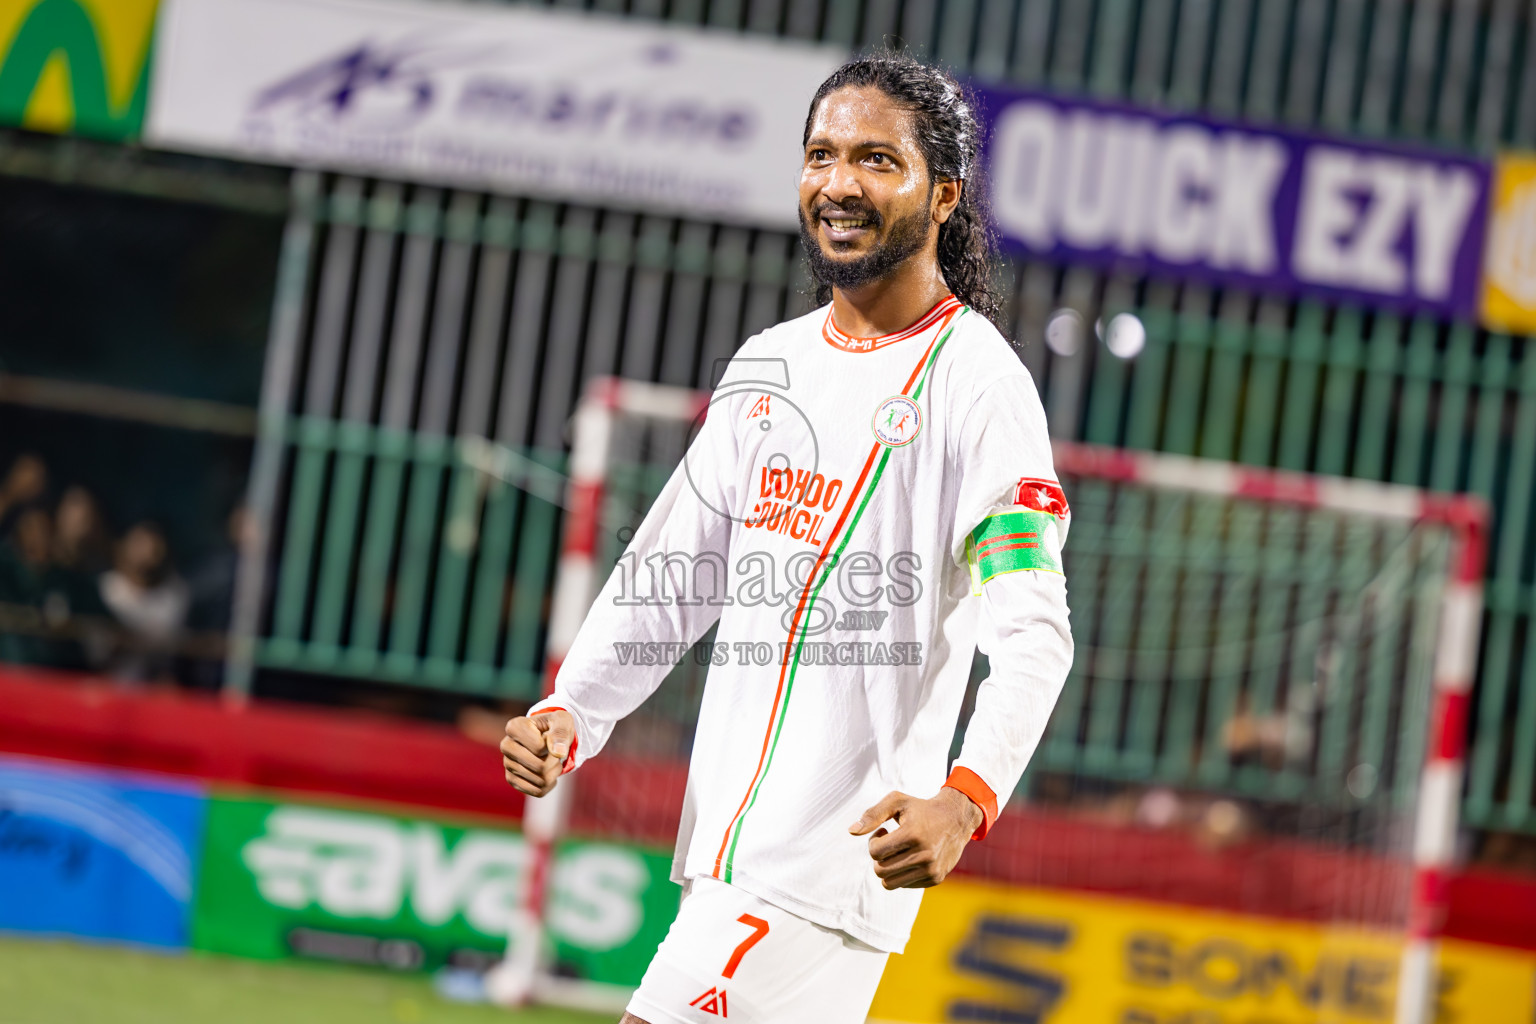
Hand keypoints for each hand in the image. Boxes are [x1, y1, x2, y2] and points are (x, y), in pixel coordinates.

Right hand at [501, 709, 575, 796]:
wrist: (548, 738)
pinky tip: (548, 772)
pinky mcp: (512, 779)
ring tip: (552, 760)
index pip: (540, 748)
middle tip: (555, 752)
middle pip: (540, 767)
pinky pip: (538, 791)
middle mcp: (506, 745)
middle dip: (555, 762)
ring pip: (541, 780)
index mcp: (515, 727)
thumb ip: (561, 733)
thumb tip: (558, 752)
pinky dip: (549, 784)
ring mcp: (507, 764)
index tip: (550, 737)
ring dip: (554, 772)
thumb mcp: (562, 721)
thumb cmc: (555, 726)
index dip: (552, 745)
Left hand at [849, 788, 982, 889]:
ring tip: (897, 851)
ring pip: (889, 883)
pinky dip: (902, 873)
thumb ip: (872, 814)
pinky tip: (910, 857)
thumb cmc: (921, 808)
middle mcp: (924, 855)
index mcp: (913, 834)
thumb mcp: (897, 802)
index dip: (874, 841)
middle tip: (889, 842)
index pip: (875, 852)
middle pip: (880, 870)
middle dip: (879, 857)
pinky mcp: (935, 879)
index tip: (884, 831)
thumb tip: (851, 831)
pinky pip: (904, 885)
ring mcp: (931, 869)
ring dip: (887, 868)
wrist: (957, 819)